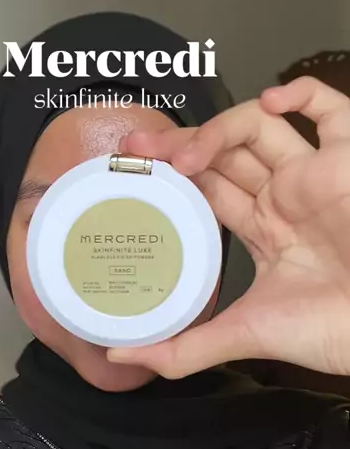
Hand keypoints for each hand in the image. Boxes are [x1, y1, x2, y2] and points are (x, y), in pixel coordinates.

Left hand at [107, 77, 349, 378]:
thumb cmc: (327, 332)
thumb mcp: (243, 336)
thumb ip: (182, 349)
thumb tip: (121, 356)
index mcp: (265, 229)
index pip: (210, 188)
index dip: (173, 176)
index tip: (134, 174)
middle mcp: (286, 196)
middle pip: (224, 153)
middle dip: (177, 147)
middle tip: (136, 151)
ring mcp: (315, 174)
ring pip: (259, 127)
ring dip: (216, 129)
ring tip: (185, 155)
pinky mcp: (349, 158)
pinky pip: (330, 106)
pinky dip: (301, 92)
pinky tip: (271, 101)